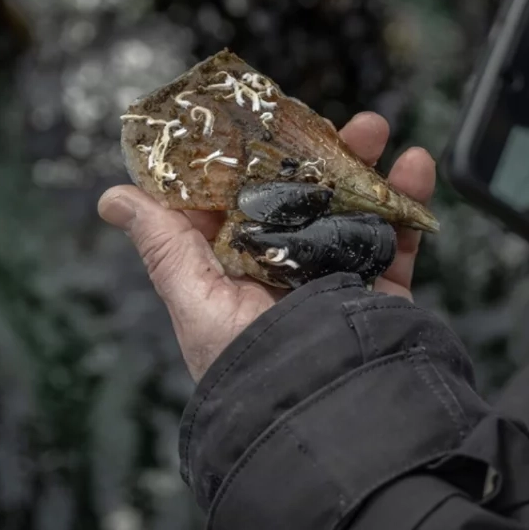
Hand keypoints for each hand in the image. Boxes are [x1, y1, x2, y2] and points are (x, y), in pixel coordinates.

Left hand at [98, 112, 435, 380]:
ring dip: (367, 167)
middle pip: (303, 197)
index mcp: (237, 267)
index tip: (260, 117)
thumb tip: (112, 197)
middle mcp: (288, 269)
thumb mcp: (194, 299)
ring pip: (354, 210)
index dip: (250, 158)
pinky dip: (411, 204)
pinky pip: (398, 241)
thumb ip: (166, 245)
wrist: (316, 412)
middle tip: (327, 119)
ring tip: (377, 129)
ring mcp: (338, 278)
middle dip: (318, 153)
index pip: (241, 200)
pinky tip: (416, 167)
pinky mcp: (382, 293)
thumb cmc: (245, 363)